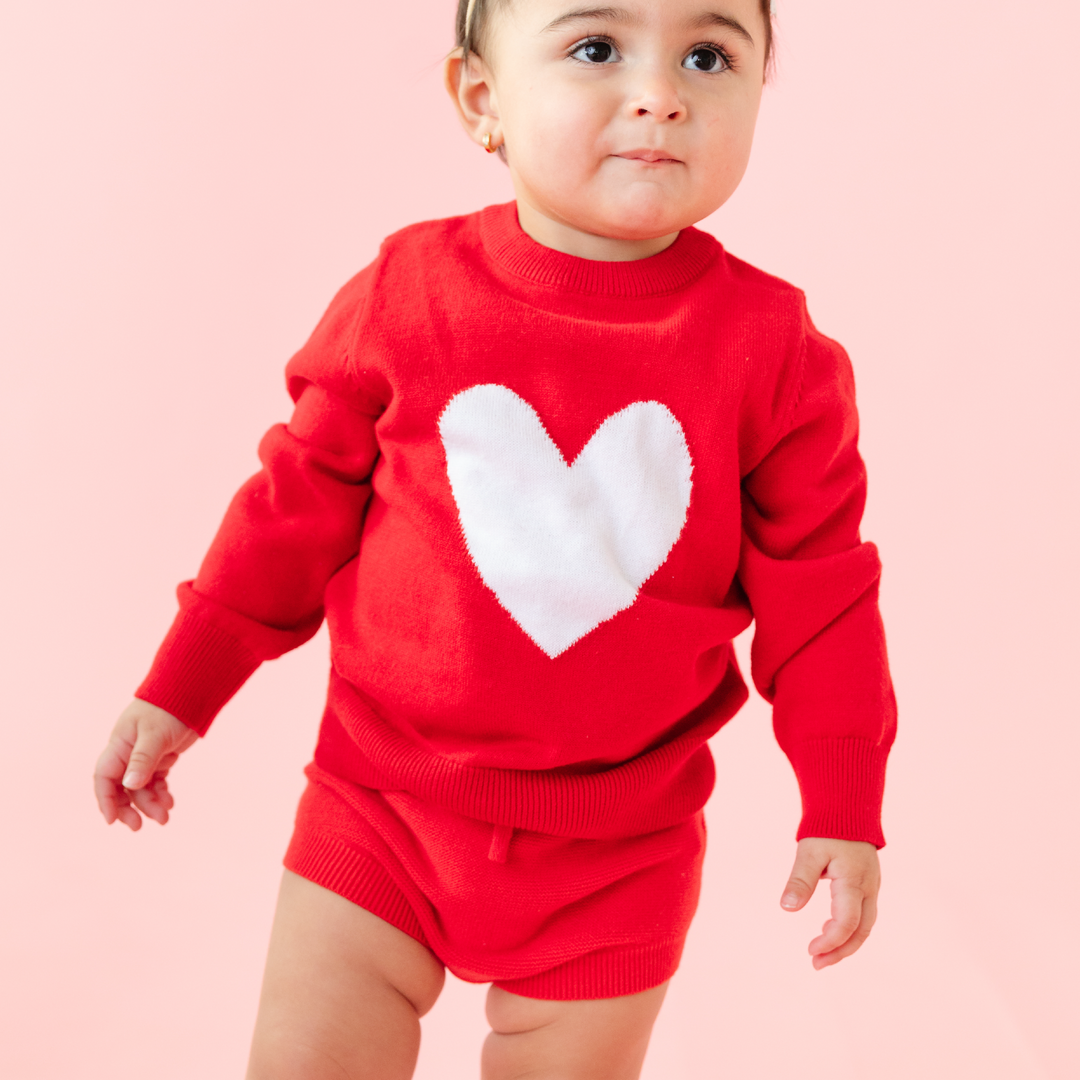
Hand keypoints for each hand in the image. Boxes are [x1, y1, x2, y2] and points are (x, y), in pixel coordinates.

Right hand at [93, 699, 197, 830]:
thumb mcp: (154, 735)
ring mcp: (144, 756)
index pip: (104, 778)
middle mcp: (128, 753)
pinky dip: (161, 793)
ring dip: (150, 803)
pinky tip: (170, 803)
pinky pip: (156, 782)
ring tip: (165, 816)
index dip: (105, 800)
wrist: (188, 693)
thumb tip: (130, 784)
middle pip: (121, 788)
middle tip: (139, 827)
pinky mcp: (161, 757)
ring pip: (141, 788)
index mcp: (119, 746)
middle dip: (128, 808)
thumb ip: (142, 759)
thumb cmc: (167, 709)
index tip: (112, 821)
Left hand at [780, 837, 879, 968]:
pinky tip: (829, 930)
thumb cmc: (827, 830)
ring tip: (821, 954)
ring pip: (865, 926)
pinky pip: (863, 916)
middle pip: (860, 932)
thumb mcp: (809, 851)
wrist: (848, 810)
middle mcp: (868, 889)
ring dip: (846, 944)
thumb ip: (800, 879)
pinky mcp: (868, 887)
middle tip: (816, 964)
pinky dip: (849, 930)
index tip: (810, 951)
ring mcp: (871, 888)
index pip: (847, 923)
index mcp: (854, 882)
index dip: (830, 942)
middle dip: (840, 951)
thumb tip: (787, 907)